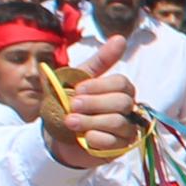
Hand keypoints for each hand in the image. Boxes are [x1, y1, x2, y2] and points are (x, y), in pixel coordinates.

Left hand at [51, 38, 142, 165]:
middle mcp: (128, 108)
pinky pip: (115, 143)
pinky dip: (96, 139)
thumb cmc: (69, 103)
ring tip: (70, 122)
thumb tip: (120, 38)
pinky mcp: (121, 148)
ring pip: (119, 123)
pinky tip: (84, 138)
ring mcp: (126, 128)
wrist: (57, 135)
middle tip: (72, 106)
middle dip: (94, 104)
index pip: (121, 83)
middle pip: (122, 102)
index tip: (77, 90)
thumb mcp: (77, 79)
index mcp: (119, 89)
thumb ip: (99, 61)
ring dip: (90, 122)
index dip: (99, 86)